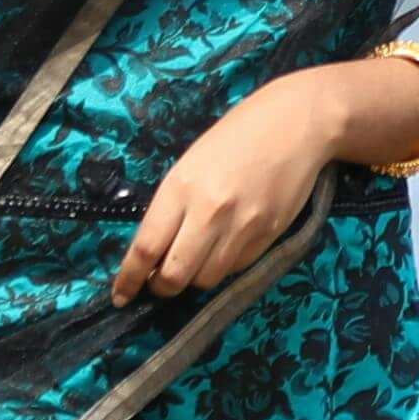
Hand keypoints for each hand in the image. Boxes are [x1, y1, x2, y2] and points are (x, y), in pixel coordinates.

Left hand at [115, 70, 370, 306]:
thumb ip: (173, 206)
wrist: (297, 124)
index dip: (129, 279)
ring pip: (206, 279)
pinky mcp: (268, 237)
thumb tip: (157, 249)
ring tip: (196, 260)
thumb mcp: (191, 163)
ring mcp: (242, 228)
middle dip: (161, 288)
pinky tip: (226, 246)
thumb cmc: (238, 135)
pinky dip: (224, 266)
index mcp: (181, 188)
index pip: (146, 248)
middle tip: (159, 283)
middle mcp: (209, 213)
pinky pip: (236, 269)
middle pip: (174, 276)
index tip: (121, 295)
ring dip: (194, 278)